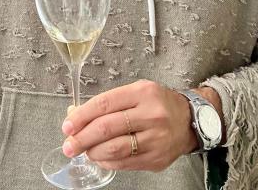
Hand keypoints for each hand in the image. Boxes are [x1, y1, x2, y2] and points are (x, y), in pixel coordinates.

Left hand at [60, 80, 203, 171]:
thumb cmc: (158, 104)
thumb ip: (107, 102)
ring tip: (84, 150)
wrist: (190, 121)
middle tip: (69, 144)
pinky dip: (107, 162)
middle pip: (107, 128)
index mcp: (142, 93)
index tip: (67, 125)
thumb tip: (75, 115)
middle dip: (82, 138)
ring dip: (93, 152)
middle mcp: (151, 115)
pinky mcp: (157, 158)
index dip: (81, 116)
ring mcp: (156, 139)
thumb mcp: (135, 92)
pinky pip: (125, 163)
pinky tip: (100, 157)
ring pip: (115, 149)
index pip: (104, 104)